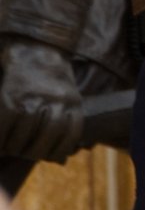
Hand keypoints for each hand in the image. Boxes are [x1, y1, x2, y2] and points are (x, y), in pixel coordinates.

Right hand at [0, 39, 83, 162]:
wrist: (34, 47)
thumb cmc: (52, 79)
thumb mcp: (69, 96)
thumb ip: (66, 124)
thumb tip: (61, 161)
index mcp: (73, 102)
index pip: (70, 138)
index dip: (58, 152)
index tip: (49, 156)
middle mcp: (55, 101)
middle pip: (45, 141)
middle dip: (34, 152)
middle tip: (25, 152)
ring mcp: (32, 98)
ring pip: (23, 138)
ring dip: (15, 148)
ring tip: (12, 147)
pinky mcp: (11, 97)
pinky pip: (5, 126)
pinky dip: (1, 139)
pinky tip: (1, 141)